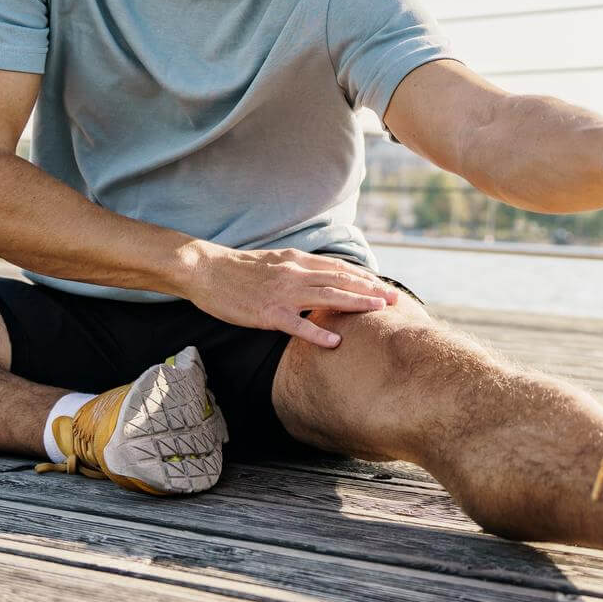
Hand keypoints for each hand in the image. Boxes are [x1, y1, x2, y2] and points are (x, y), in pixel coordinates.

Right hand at [181, 245, 400, 347]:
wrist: (206, 270)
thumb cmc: (239, 270)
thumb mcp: (275, 260)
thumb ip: (299, 267)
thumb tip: (322, 275)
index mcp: (297, 261)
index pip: (339, 268)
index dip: (364, 277)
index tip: (384, 286)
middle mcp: (295, 273)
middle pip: (341, 280)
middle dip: (371, 290)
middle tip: (395, 299)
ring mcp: (282, 293)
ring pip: (327, 296)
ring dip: (356, 303)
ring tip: (379, 311)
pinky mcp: (268, 312)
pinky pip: (297, 324)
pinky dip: (318, 331)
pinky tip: (335, 340)